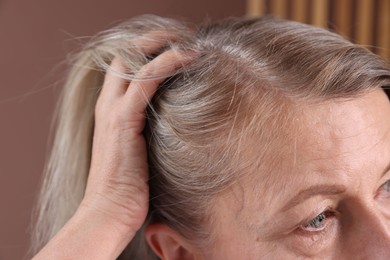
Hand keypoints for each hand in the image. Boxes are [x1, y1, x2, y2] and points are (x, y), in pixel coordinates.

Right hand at [82, 46, 191, 235]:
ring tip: (190, 43)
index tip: (173, 49)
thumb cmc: (127, 189)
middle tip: (181, 38)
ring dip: (163, 45)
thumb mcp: (138, 154)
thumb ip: (147, 135)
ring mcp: (113, 112)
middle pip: (124, 56)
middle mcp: (107, 107)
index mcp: (109, 113)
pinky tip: (189, 56)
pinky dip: (167, 63)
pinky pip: (146, 81)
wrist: (109, 212)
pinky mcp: (123, 122)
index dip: (144, 53)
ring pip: (134, 62)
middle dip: (152, 41)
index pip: (121, 69)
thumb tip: (172, 129)